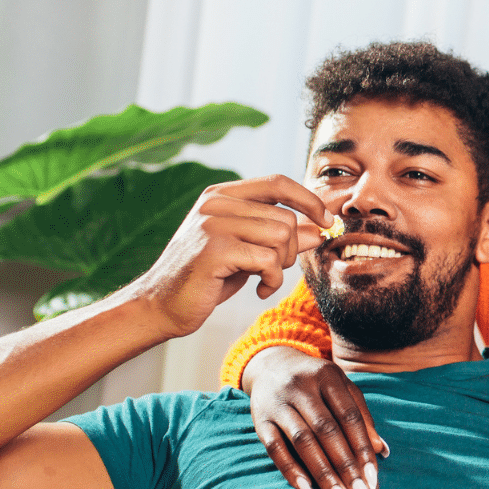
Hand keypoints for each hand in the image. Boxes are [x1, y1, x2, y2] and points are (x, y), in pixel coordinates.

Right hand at [125, 176, 330, 338]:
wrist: (161, 305)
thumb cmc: (208, 278)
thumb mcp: (248, 252)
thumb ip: (281, 238)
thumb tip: (319, 229)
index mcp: (222, 195)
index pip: (277, 182)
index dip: (308, 200)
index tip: (327, 221)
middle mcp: (215, 203)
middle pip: (285, 217)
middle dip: (290, 250)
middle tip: (274, 269)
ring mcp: (212, 224)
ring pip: (281, 236)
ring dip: (282, 266)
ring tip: (264, 278)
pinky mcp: (214, 250)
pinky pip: (268, 260)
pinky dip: (273, 280)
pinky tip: (260, 289)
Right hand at [244, 346, 387, 488]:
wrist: (270, 366)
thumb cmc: (316, 383)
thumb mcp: (341, 388)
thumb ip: (361, 416)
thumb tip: (382, 450)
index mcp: (328, 376)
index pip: (350, 417)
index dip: (363, 449)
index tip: (373, 479)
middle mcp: (301, 387)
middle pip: (327, 431)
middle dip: (346, 467)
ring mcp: (278, 403)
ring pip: (302, 442)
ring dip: (323, 474)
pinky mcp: (260, 420)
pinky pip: (275, 448)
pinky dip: (291, 470)